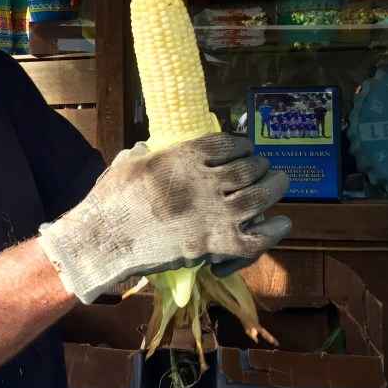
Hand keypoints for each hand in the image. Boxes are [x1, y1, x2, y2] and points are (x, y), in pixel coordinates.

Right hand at [37, 132, 290, 303]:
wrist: (104, 239)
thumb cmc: (110, 200)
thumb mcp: (129, 163)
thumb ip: (148, 153)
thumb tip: (151, 149)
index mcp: (183, 157)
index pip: (227, 143)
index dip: (242, 144)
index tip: (246, 148)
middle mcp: (204, 181)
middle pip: (249, 168)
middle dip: (261, 165)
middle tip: (265, 167)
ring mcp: (212, 213)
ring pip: (259, 197)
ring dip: (274, 187)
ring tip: (279, 182)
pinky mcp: (214, 245)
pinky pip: (256, 238)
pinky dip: (274, 231)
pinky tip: (282, 223)